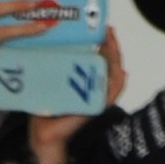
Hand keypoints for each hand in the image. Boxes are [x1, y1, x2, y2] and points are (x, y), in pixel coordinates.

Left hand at [26, 31, 123, 163]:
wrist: (43, 135)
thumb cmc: (44, 110)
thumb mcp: (48, 82)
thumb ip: (52, 67)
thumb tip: (45, 43)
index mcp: (85, 81)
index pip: (99, 58)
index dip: (104, 43)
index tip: (101, 28)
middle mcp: (94, 88)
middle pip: (110, 63)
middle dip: (111, 45)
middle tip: (107, 29)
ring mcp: (97, 98)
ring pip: (115, 75)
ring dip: (116, 58)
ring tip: (112, 43)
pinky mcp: (97, 108)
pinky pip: (113, 94)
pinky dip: (119, 83)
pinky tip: (121, 71)